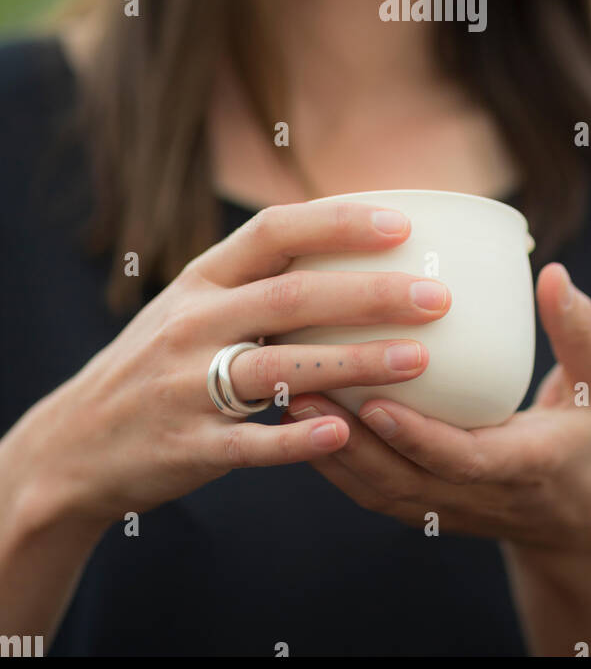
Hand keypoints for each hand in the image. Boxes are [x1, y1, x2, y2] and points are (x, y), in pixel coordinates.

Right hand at [18, 201, 452, 526]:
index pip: (273, 232)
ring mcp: (186, 386)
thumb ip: (258, 282)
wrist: (74, 445)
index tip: (402, 221)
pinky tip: (346, 433)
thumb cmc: (159, 366)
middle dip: (369, 292)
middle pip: (292, 297)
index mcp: (201, 281)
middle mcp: (193, 323)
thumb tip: (354, 251)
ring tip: (419, 359)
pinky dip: (297, 439)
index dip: (337, 222)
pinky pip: (249, 442)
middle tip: (437, 296)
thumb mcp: (192, 307)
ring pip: (280, 368)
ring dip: (353, 362)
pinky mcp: (186, 446)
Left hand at [283, 261, 590, 552]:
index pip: (461, 459)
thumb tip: (554, 273)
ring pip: (372, 489)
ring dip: (325, 447)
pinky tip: (298, 410)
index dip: (416, 436)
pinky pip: (367, 489)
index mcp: (523, 467)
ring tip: (287, 389)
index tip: (374, 401)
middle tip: (302, 384)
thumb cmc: (589, 434)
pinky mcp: (421, 510)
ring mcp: (442, 510)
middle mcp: (474, 497)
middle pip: (398, 480)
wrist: (577, 520)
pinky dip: (330, 457)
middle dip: (345, 440)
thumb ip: (581, 332)